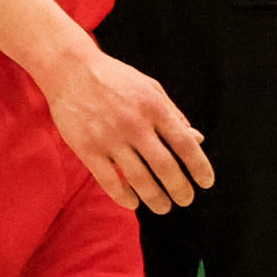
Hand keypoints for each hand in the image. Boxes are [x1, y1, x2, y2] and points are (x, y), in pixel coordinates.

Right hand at [42, 43, 213, 213]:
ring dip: (155, 199)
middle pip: (165, 167)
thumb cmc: (116, 79)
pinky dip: (124, 197)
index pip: (184, 144)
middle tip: (186, 199)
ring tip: (163, 207)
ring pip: (139, 179)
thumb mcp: (150, 88)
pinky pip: (109, 181)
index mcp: (153, 107)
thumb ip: (174, 114)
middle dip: (180, 189)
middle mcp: (134, 124)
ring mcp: (109, 138)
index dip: (199, 167)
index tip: (205, 182)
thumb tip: (197, 140)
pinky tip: (133, 202)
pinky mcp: (87, 149)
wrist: (71, 70)